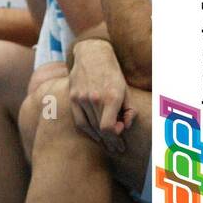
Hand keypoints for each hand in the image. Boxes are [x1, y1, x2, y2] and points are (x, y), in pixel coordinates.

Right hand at [69, 37, 132, 154]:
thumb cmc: (112, 74)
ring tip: (107, 143)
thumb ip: (129, 111)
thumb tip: (125, 127)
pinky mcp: (72, 96)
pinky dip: (87, 131)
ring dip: (100, 138)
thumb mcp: (126, 90)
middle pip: (100, 130)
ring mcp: (81, 97)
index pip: (108, 128)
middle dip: (110, 141)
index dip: (115, 139)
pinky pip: (79, 121)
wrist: (92, 54)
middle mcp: (94, 98)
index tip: (121, 143)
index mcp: (110, 96)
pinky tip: (95, 136)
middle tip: (116, 148)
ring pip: (90, 127)